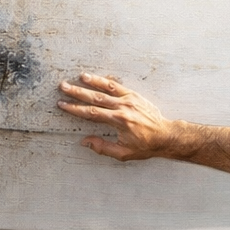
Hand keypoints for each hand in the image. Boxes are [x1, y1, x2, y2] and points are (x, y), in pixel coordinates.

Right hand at [57, 73, 189, 160]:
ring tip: (79, 77)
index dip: (75, 109)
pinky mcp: (134, 95)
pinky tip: (97, 77)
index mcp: (118, 121)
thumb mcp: (123, 153)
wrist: (165, 135)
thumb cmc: (145, 146)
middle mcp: (122, 107)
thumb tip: (85, 141)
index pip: (91, 113)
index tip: (63, 104)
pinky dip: (106, 81)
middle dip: (77, 92)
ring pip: (106, 88)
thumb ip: (102, 147)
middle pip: (95, 98)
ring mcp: (129, 99)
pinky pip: (118, 86)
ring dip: (92, 82)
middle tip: (63, 87)